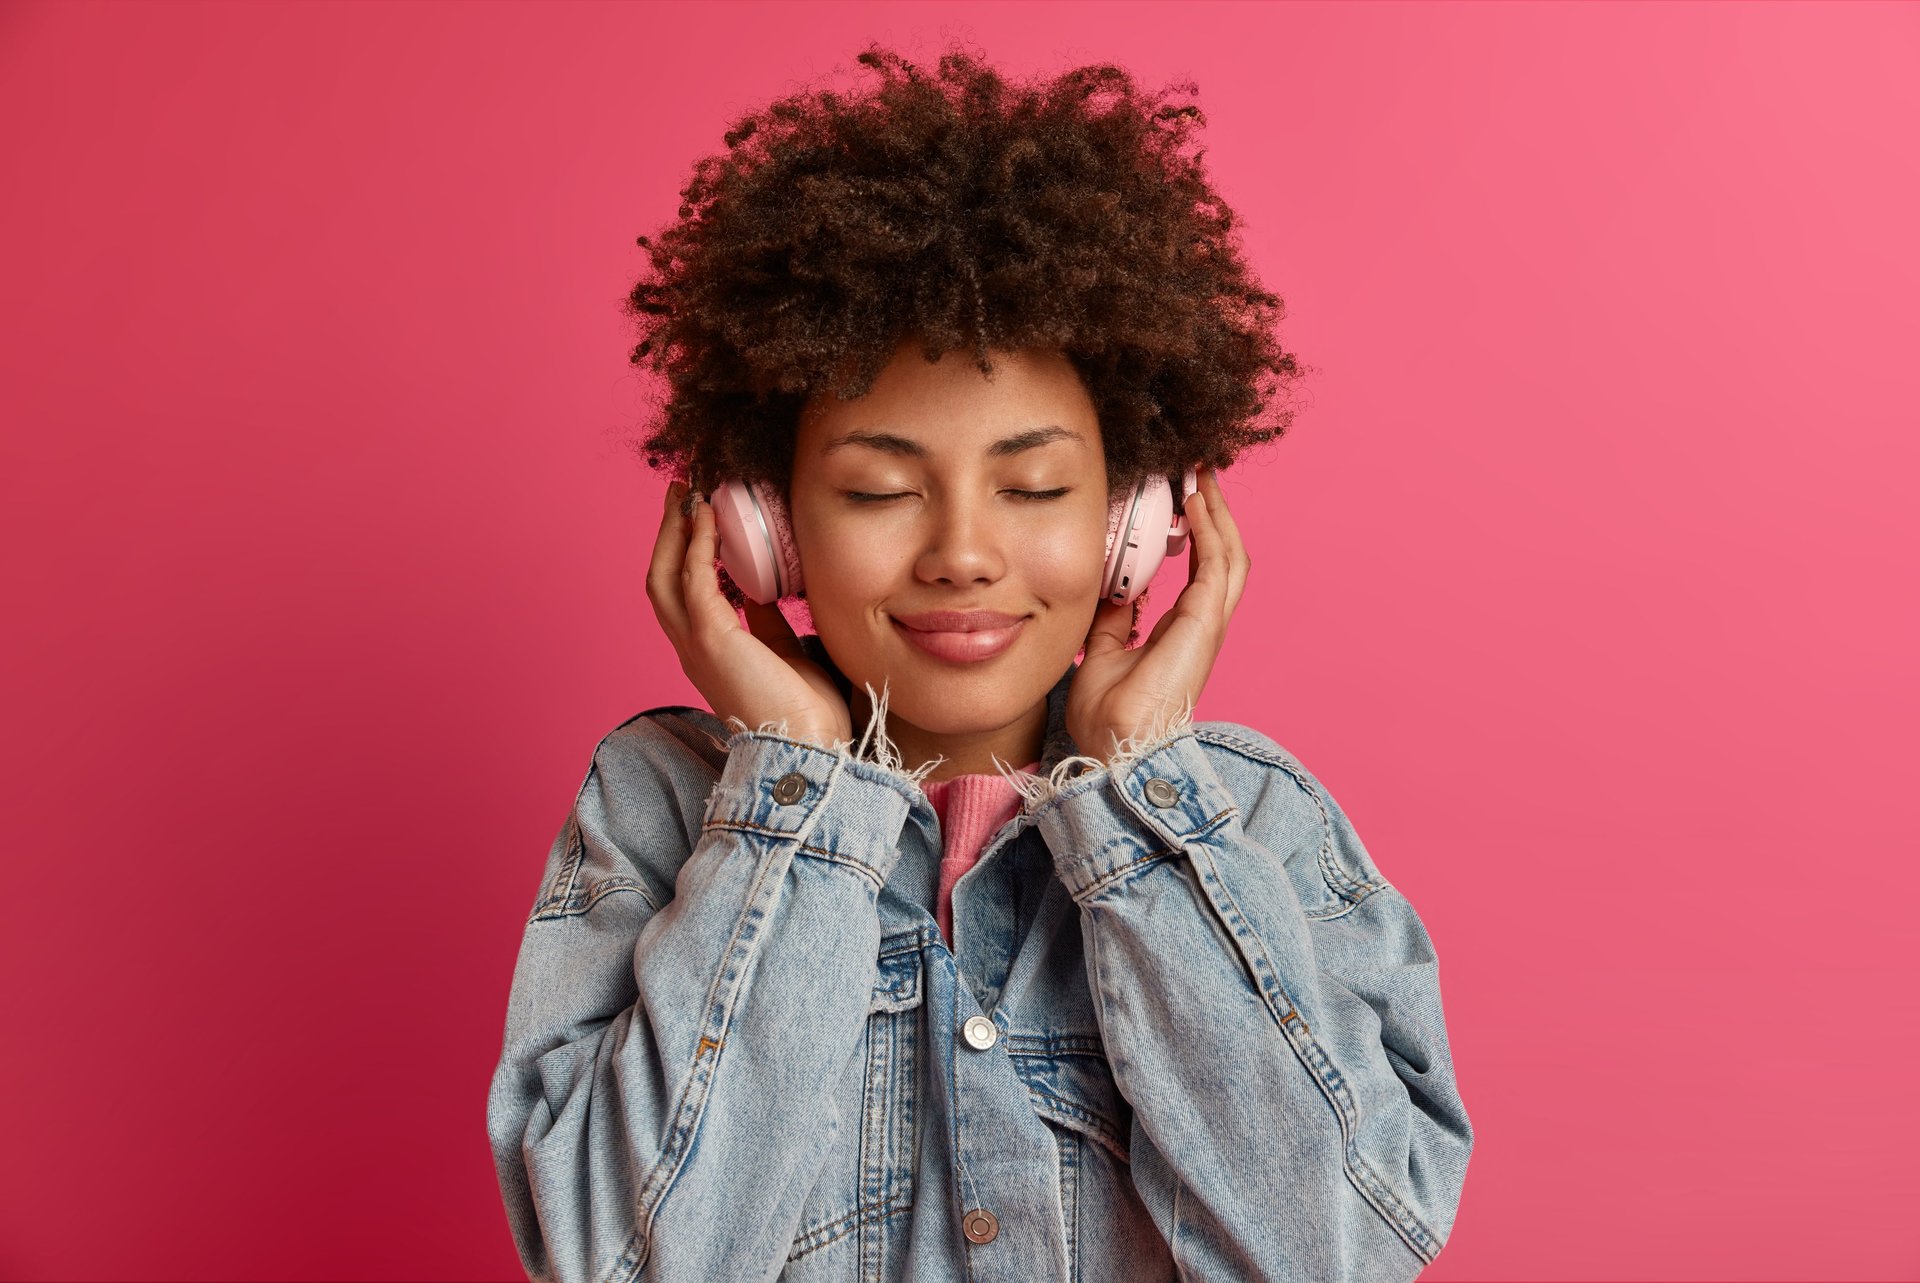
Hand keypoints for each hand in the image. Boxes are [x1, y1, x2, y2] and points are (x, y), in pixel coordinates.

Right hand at [645, 480, 853, 747]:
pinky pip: (693, 580)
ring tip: (690, 494)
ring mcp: (696, 645)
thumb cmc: (805, 711)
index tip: (699, 518)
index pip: (682, 594)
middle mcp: (691, 648)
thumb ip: (765, 621)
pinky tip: (709, 519)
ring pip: (665, 576)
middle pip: (661, 578)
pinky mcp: (711, 640)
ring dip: (675, 531)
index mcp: (707, 652)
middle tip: (683, 491)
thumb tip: (760, 591)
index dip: (684, 553)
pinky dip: (697, 545)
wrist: (810, 748)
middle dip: (669, 532)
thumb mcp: (783, 651)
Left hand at [1067, 464, 1249, 758]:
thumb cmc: (1108, 715)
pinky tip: (1194, 501)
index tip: (1180, 498)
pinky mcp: (1205, 623)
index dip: (1197, 532)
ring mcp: (1208, 624)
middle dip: (1215, 512)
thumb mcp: (1100, 651)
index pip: (1200, 569)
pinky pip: (1217, 564)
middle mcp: (1202, 624)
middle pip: (1224, 555)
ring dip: (1218, 512)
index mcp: (1181, 631)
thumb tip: (1117, 591)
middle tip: (1199, 472)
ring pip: (1230, 554)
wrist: (1116, 746)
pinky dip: (1210, 529)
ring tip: (1201, 475)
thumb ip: (1113, 620)